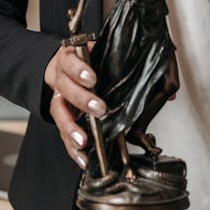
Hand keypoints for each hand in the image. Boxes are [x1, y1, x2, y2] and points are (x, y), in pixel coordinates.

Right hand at [43, 43, 106, 170]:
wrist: (61, 65)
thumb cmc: (85, 59)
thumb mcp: (97, 52)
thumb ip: (114, 59)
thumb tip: (152, 73)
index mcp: (68, 59)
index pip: (70, 62)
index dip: (79, 70)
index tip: (92, 79)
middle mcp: (60, 79)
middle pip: (66, 89)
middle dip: (82, 100)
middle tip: (100, 109)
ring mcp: (58, 99)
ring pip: (59, 114)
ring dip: (72, 129)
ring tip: (83, 141)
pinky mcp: (61, 118)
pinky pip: (63, 134)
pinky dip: (72, 147)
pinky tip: (82, 157)